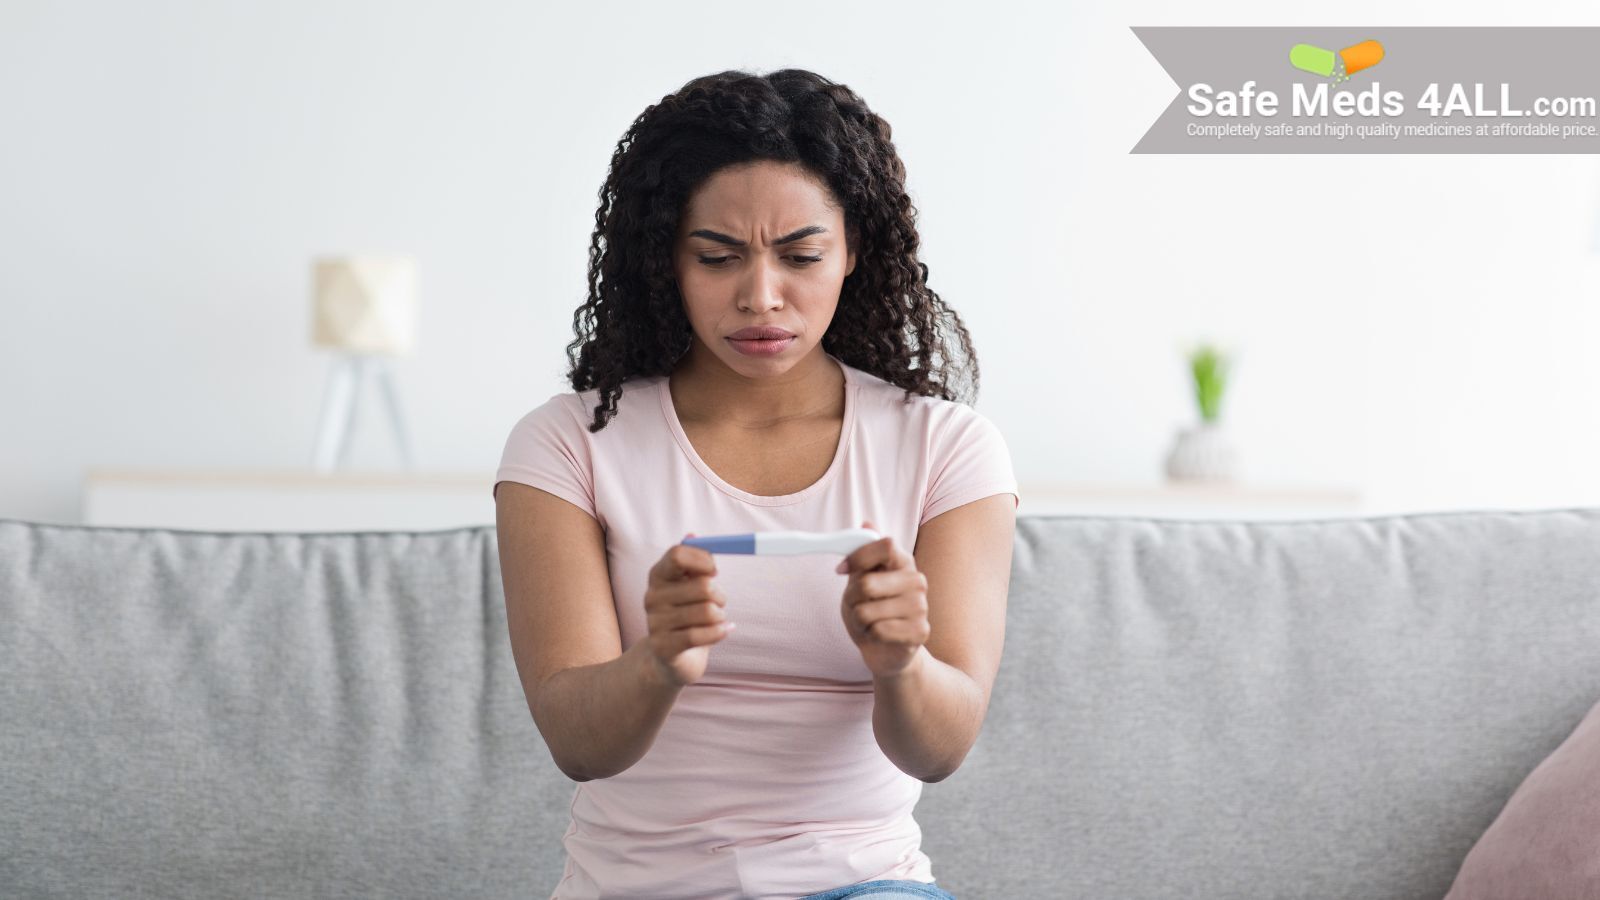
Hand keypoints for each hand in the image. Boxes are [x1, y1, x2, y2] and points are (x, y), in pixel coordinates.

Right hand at [642, 532, 732, 687]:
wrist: (669, 657)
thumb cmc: (686, 614)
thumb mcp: (689, 586)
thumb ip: (693, 562)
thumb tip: (693, 536)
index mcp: (658, 575)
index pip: (677, 554)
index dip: (704, 560)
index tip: (715, 571)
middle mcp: (652, 597)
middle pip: (702, 586)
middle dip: (720, 595)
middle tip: (719, 602)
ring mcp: (655, 622)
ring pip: (707, 612)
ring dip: (720, 616)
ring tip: (716, 620)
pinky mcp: (663, 646)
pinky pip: (701, 635)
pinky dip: (719, 633)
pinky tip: (722, 632)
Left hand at [836, 519, 927, 678]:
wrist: (887, 648)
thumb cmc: (873, 609)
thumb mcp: (863, 577)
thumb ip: (863, 552)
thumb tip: (867, 522)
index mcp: (903, 562)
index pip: (885, 544)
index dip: (857, 556)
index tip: (841, 569)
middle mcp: (917, 581)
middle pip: (867, 583)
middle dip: (851, 598)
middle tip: (857, 605)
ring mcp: (921, 607)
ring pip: (866, 611)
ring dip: (859, 620)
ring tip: (870, 622)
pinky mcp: (920, 631)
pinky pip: (878, 631)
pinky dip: (870, 635)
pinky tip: (879, 636)